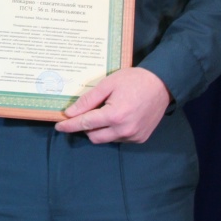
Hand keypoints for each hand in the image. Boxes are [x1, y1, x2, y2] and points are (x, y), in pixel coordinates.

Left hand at [55, 67, 170, 144]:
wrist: (162, 85)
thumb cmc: (133, 80)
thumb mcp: (107, 84)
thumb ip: (88, 100)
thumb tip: (70, 113)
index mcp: (115, 115)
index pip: (85, 124)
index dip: (70, 126)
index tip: (59, 126)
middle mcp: (124, 130)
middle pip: (93, 136)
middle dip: (85, 127)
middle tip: (85, 113)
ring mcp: (134, 136)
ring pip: (105, 139)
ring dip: (99, 130)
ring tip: (105, 112)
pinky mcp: (140, 138)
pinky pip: (118, 139)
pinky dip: (112, 131)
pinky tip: (117, 117)